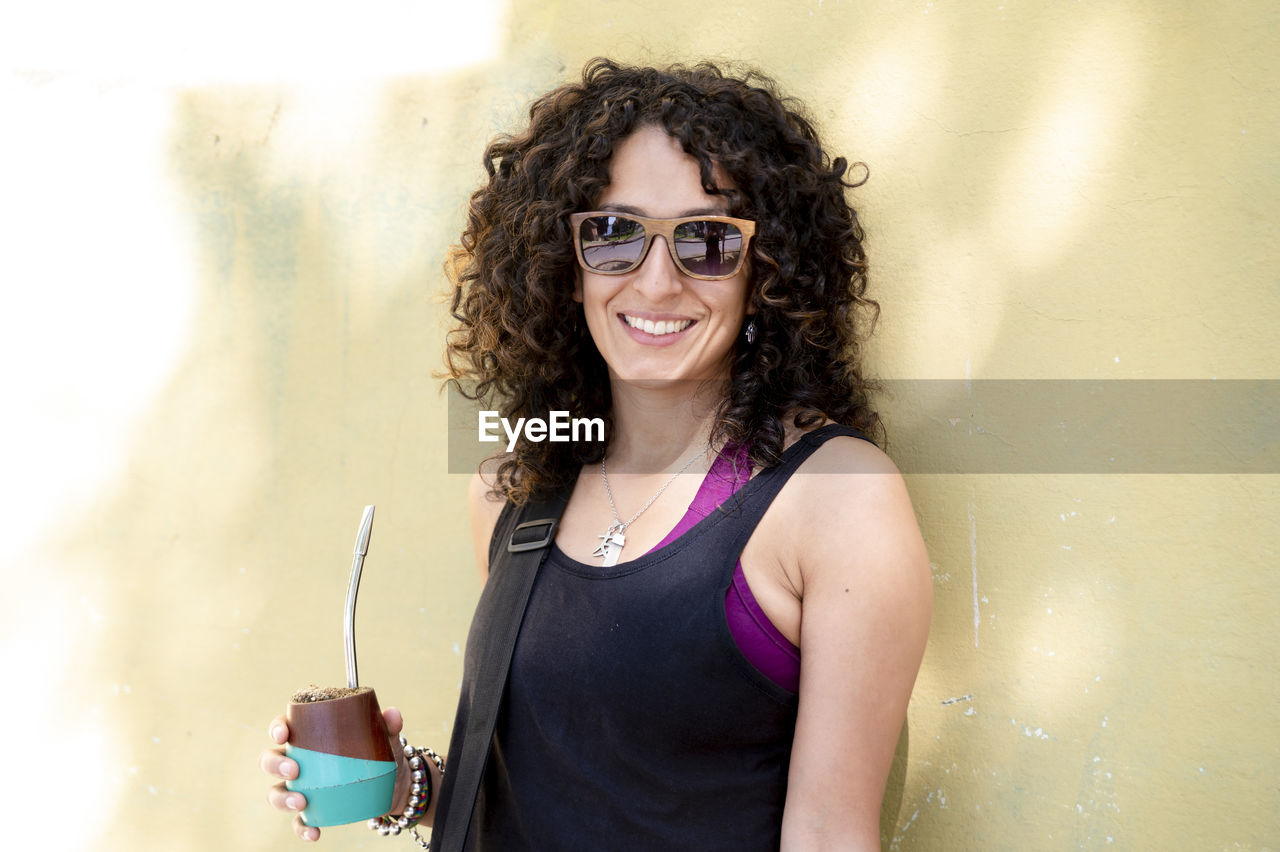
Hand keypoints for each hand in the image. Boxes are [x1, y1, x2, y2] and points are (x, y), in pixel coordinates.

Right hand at [261, 707, 407, 841]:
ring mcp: (303, 786)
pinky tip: (314, 833)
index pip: (284, 725)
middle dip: (275, 764)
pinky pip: (299, 822)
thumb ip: (388, 724)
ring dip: (282, 798)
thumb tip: (392, 714)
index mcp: (310, 734)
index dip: (277, 728)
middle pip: (270, 759)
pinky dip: (303, 828)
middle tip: (295, 769)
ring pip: (276, 792)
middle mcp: (299, 759)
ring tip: (301, 802)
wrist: (393, 784)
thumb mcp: (386, 737)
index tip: (284, 734)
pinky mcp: (313, 809)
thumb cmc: (381, 751)